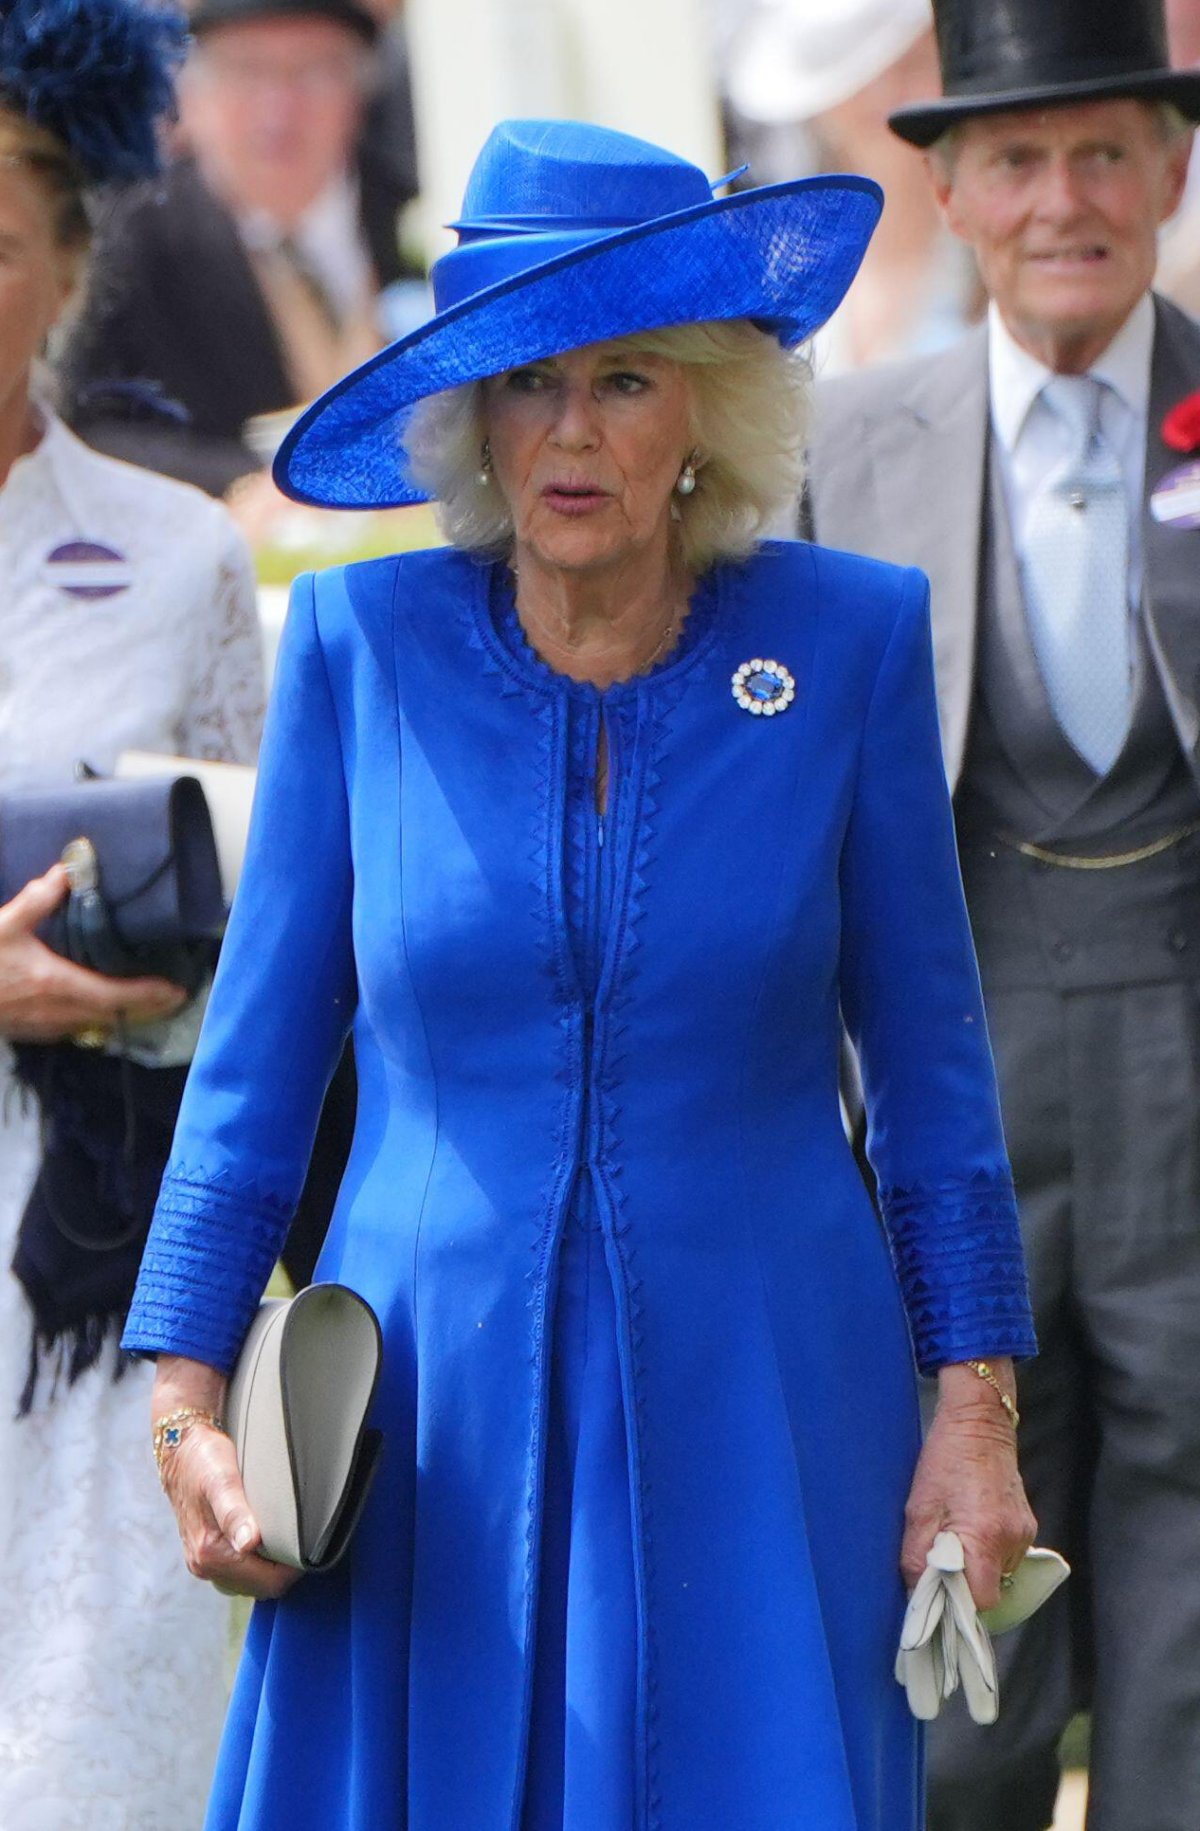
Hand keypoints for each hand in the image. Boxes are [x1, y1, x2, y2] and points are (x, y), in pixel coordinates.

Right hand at [0, 866, 187, 1040]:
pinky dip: (97, 1017)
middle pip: (114, 1013)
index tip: (174, 990)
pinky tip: (103, 1006)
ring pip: (96, 1023)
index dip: (148, 994)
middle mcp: (58, 1010)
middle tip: (174, 996)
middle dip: (147, 1006)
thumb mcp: (3, 925)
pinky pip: (76, 1027)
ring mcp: (47, 1026)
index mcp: (57, 983)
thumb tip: (64, 873)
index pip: (115, 994)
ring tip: (150, 1000)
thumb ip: (36, 900)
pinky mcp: (36, 1032)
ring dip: (124, 1013)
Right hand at [154, 1355, 299, 1600]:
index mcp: (209, 1553)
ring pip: (250, 1582)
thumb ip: (235, 1513)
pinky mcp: (204, 1553)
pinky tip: (268, 1541)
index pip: (266, 1583)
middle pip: (259, 1587)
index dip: (293, 1569)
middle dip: (284, 1571)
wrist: (180, 1449)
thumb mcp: (221, 1480)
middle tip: (304, 1542)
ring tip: (288, 1540)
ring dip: (270, 1569)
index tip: (309, 1546)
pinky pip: (239, 1572)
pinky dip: (257, 1564)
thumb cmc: (204, 1459)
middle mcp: (203, 1564)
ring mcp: (202, 1562)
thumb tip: (249, 1543)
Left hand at [901, 1358, 1036, 1611]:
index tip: (939, 1599)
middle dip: (966, 1588)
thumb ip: (918, 1556)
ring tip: (955, 1542)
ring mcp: (1024, 1533)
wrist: (980, 1422)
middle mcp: (1012, 1541)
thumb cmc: (944, 1460)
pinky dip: (988, 1552)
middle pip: (992, 1590)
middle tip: (941, 1570)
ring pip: (1000, 1573)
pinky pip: (1007, 1554)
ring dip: (977, 1568)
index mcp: (985, 1537)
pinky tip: (971, 1530)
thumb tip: (917, 1595)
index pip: (981, 1601)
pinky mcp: (1027, 1524)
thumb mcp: (919, 1508)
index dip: (959, 1605)